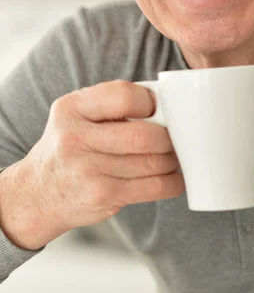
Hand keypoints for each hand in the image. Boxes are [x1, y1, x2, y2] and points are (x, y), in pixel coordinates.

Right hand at [3, 80, 183, 249]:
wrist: (38, 193)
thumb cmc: (68, 148)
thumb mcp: (75, 115)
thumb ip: (111, 104)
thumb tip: (164, 103)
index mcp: (71, 109)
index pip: (124, 96)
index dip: (150, 102)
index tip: (158, 109)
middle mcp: (75, 138)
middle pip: (143, 135)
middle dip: (168, 137)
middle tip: (175, 137)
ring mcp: (88, 170)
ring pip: (153, 162)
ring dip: (172, 159)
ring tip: (173, 156)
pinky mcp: (102, 196)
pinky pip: (153, 187)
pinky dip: (173, 182)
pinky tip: (174, 177)